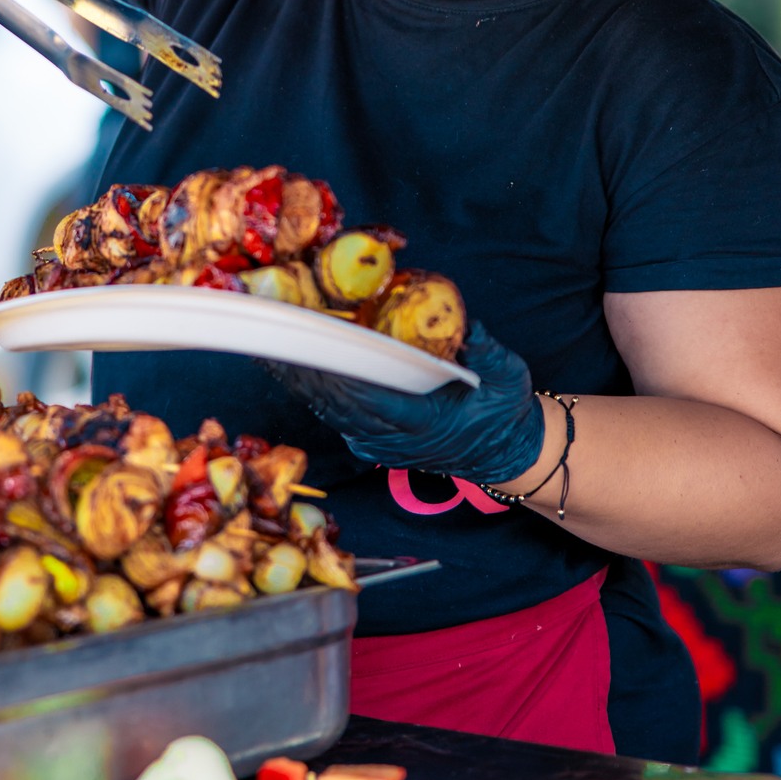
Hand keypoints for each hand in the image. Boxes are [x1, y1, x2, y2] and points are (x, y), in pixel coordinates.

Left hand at [262, 320, 545, 485]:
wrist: (505, 452)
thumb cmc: (504, 412)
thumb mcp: (507, 377)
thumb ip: (486, 352)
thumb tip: (468, 327)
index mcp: (423, 422)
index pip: (370, 399)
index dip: (337, 378)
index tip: (311, 352)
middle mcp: (394, 438)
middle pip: (338, 405)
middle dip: (306, 374)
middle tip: (275, 341)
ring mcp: (380, 443)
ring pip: (331, 412)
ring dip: (302, 382)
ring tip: (272, 350)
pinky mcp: (373, 441)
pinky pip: (336, 415)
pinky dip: (313, 392)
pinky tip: (294, 369)